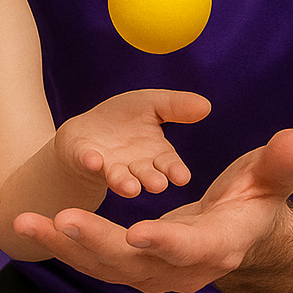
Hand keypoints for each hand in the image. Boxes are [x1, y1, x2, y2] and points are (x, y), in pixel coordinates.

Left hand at [17, 127, 292, 292]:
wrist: (243, 238)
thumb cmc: (257, 201)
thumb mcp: (271, 178)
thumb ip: (282, 161)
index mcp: (219, 245)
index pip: (190, 248)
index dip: (166, 242)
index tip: (138, 230)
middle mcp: (182, 268)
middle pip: (135, 263)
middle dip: (96, 243)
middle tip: (63, 217)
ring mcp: (154, 273)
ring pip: (105, 267)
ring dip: (65, 247)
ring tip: (28, 223)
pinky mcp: (132, 267)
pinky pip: (92, 261)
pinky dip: (62, 246)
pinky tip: (31, 225)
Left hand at [55, 88, 209, 197]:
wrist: (88, 128)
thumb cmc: (126, 118)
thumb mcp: (151, 104)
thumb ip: (175, 106)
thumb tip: (207, 106)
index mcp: (156, 155)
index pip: (169, 164)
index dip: (175, 171)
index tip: (182, 177)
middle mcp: (135, 166)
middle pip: (145, 174)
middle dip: (151, 179)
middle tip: (157, 185)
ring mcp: (110, 165)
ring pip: (119, 176)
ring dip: (123, 182)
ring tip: (130, 187)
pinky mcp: (85, 158)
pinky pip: (88, 161)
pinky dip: (91, 162)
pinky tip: (93, 161)